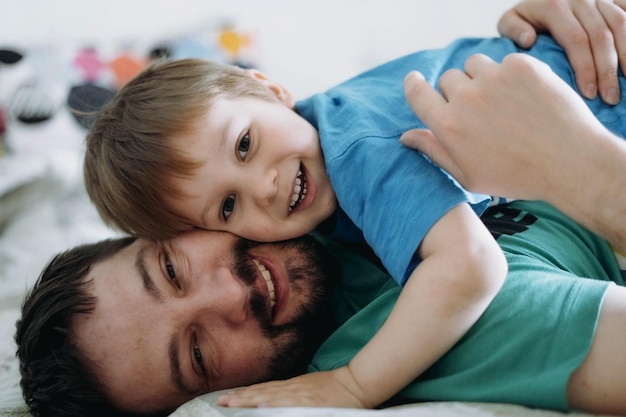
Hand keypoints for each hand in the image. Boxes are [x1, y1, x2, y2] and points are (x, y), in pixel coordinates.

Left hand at [217, 367, 366, 407]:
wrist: (356, 384)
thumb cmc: (334, 389)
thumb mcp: (310, 389)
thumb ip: (293, 394)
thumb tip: (271, 401)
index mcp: (292, 387)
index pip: (263, 390)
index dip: (244, 394)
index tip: (227, 396)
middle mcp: (293, 390)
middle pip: (262, 393)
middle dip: (240, 398)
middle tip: (221, 401)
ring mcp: (301, 397)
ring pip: (270, 398)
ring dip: (250, 400)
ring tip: (231, 403)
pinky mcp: (310, 404)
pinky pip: (289, 404)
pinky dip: (274, 403)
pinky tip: (262, 404)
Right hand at [400, 53, 606, 201]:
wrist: (570, 162)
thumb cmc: (516, 176)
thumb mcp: (467, 175)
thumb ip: (434, 151)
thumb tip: (405, 136)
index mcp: (447, 126)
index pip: (416, 92)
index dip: (414, 85)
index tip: (416, 81)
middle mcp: (466, 98)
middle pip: (447, 79)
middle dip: (457, 92)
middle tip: (479, 111)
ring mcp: (494, 79)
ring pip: (474, 65)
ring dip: (481, 78)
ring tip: (501, 101)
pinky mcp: (522, 66)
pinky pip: (504, 61)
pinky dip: (510, 75)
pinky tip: (524, 98)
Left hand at [498, 0, 625, 103]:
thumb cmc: (525, 18)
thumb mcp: (510, 20)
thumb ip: (513, 29)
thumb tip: (528, 41)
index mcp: (554, 5)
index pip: (575, 40)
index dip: (585, 68)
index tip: (588, 94)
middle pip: (601, 36)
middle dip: (607, 71)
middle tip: (610, 99)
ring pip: (621, 25)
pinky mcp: (612, 0)